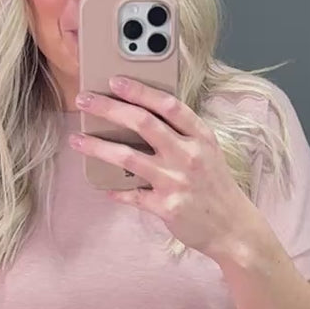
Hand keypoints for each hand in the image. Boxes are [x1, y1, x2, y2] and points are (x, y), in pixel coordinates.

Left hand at [70, 76, 255, 259]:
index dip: (139, 90)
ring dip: (97, 147)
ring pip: (128, 158)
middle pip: (143, 123)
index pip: (168, 105)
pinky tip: (103, 186)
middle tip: (84, 100)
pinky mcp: (167, 207)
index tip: (115, 80)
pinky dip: (116, 191)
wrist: (233, 228)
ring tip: (77, 140)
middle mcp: (188, 155)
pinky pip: (132, 195)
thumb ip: (182, 134)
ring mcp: (177, 182)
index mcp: (200, 137)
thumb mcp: (208, 152)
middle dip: (109, 108)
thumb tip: (143, 117)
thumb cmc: (216, 186)